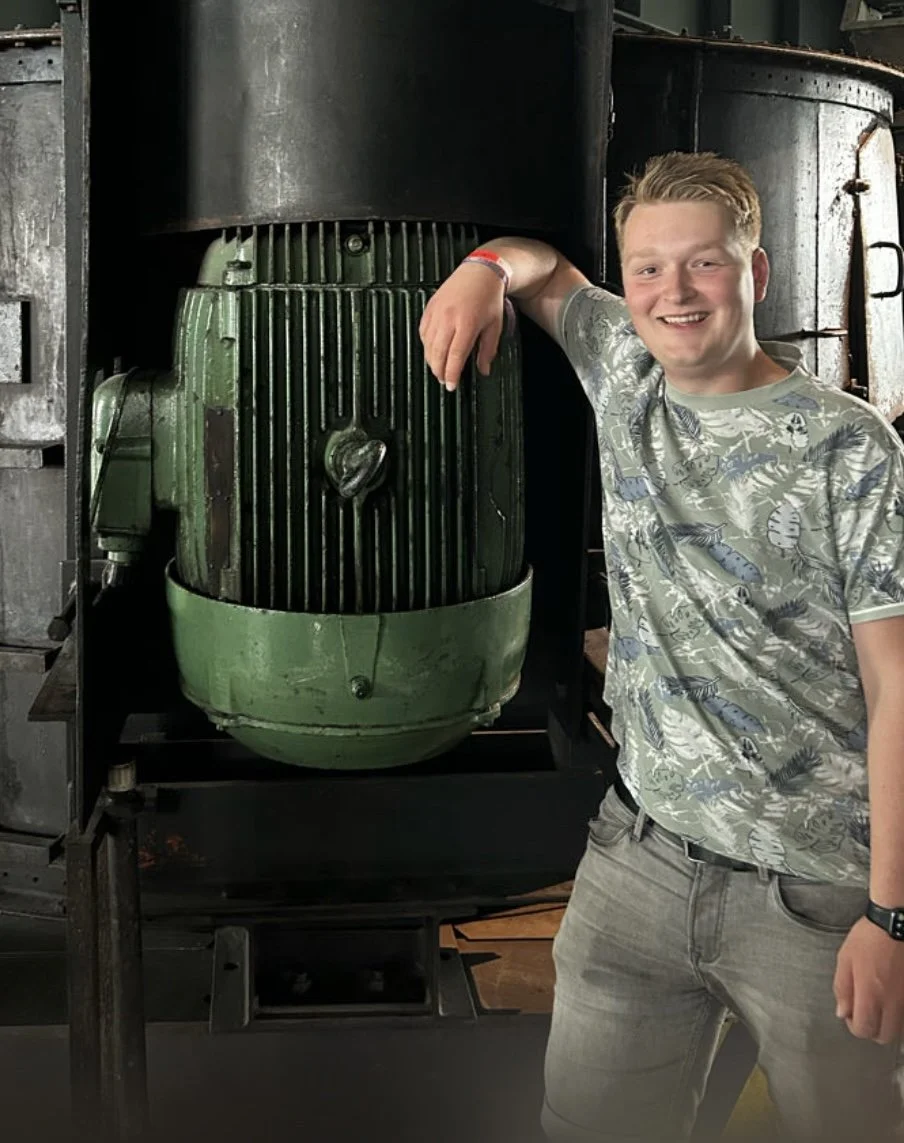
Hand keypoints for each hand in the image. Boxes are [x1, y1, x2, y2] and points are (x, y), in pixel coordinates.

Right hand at [419, 262, 505, 390]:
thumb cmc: (489, 299)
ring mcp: (437, 312)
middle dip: (439, 370)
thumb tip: (483, 371)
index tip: (451, 386)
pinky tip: (432, 351)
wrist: (479, 272)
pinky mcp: (430, 307)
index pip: (455, 356)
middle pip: (438, 353)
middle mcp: (449, 319)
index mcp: (467, 324)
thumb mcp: (495, 326)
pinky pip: (423, 331)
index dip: (451, 374)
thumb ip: (488, 350)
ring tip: (438, 369)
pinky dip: (426, 345)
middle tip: (443, 380)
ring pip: (428, 344)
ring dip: (431, 360)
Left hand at [834, 916, 903, 1043]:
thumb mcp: (845, 959)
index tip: (850, 1013)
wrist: (897, 923)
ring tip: (878, 1003)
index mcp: (870, 994)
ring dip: (887, 1022)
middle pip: (885, 1036)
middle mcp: (892, 1002)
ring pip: (898, 1027)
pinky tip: (890, 996)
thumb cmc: (868, 937)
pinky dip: (898, 1012)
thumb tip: (842, 1013)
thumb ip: (842, 989)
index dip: (854, 1026)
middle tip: (864, 1010)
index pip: (864, 1030)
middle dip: (872, 1029)